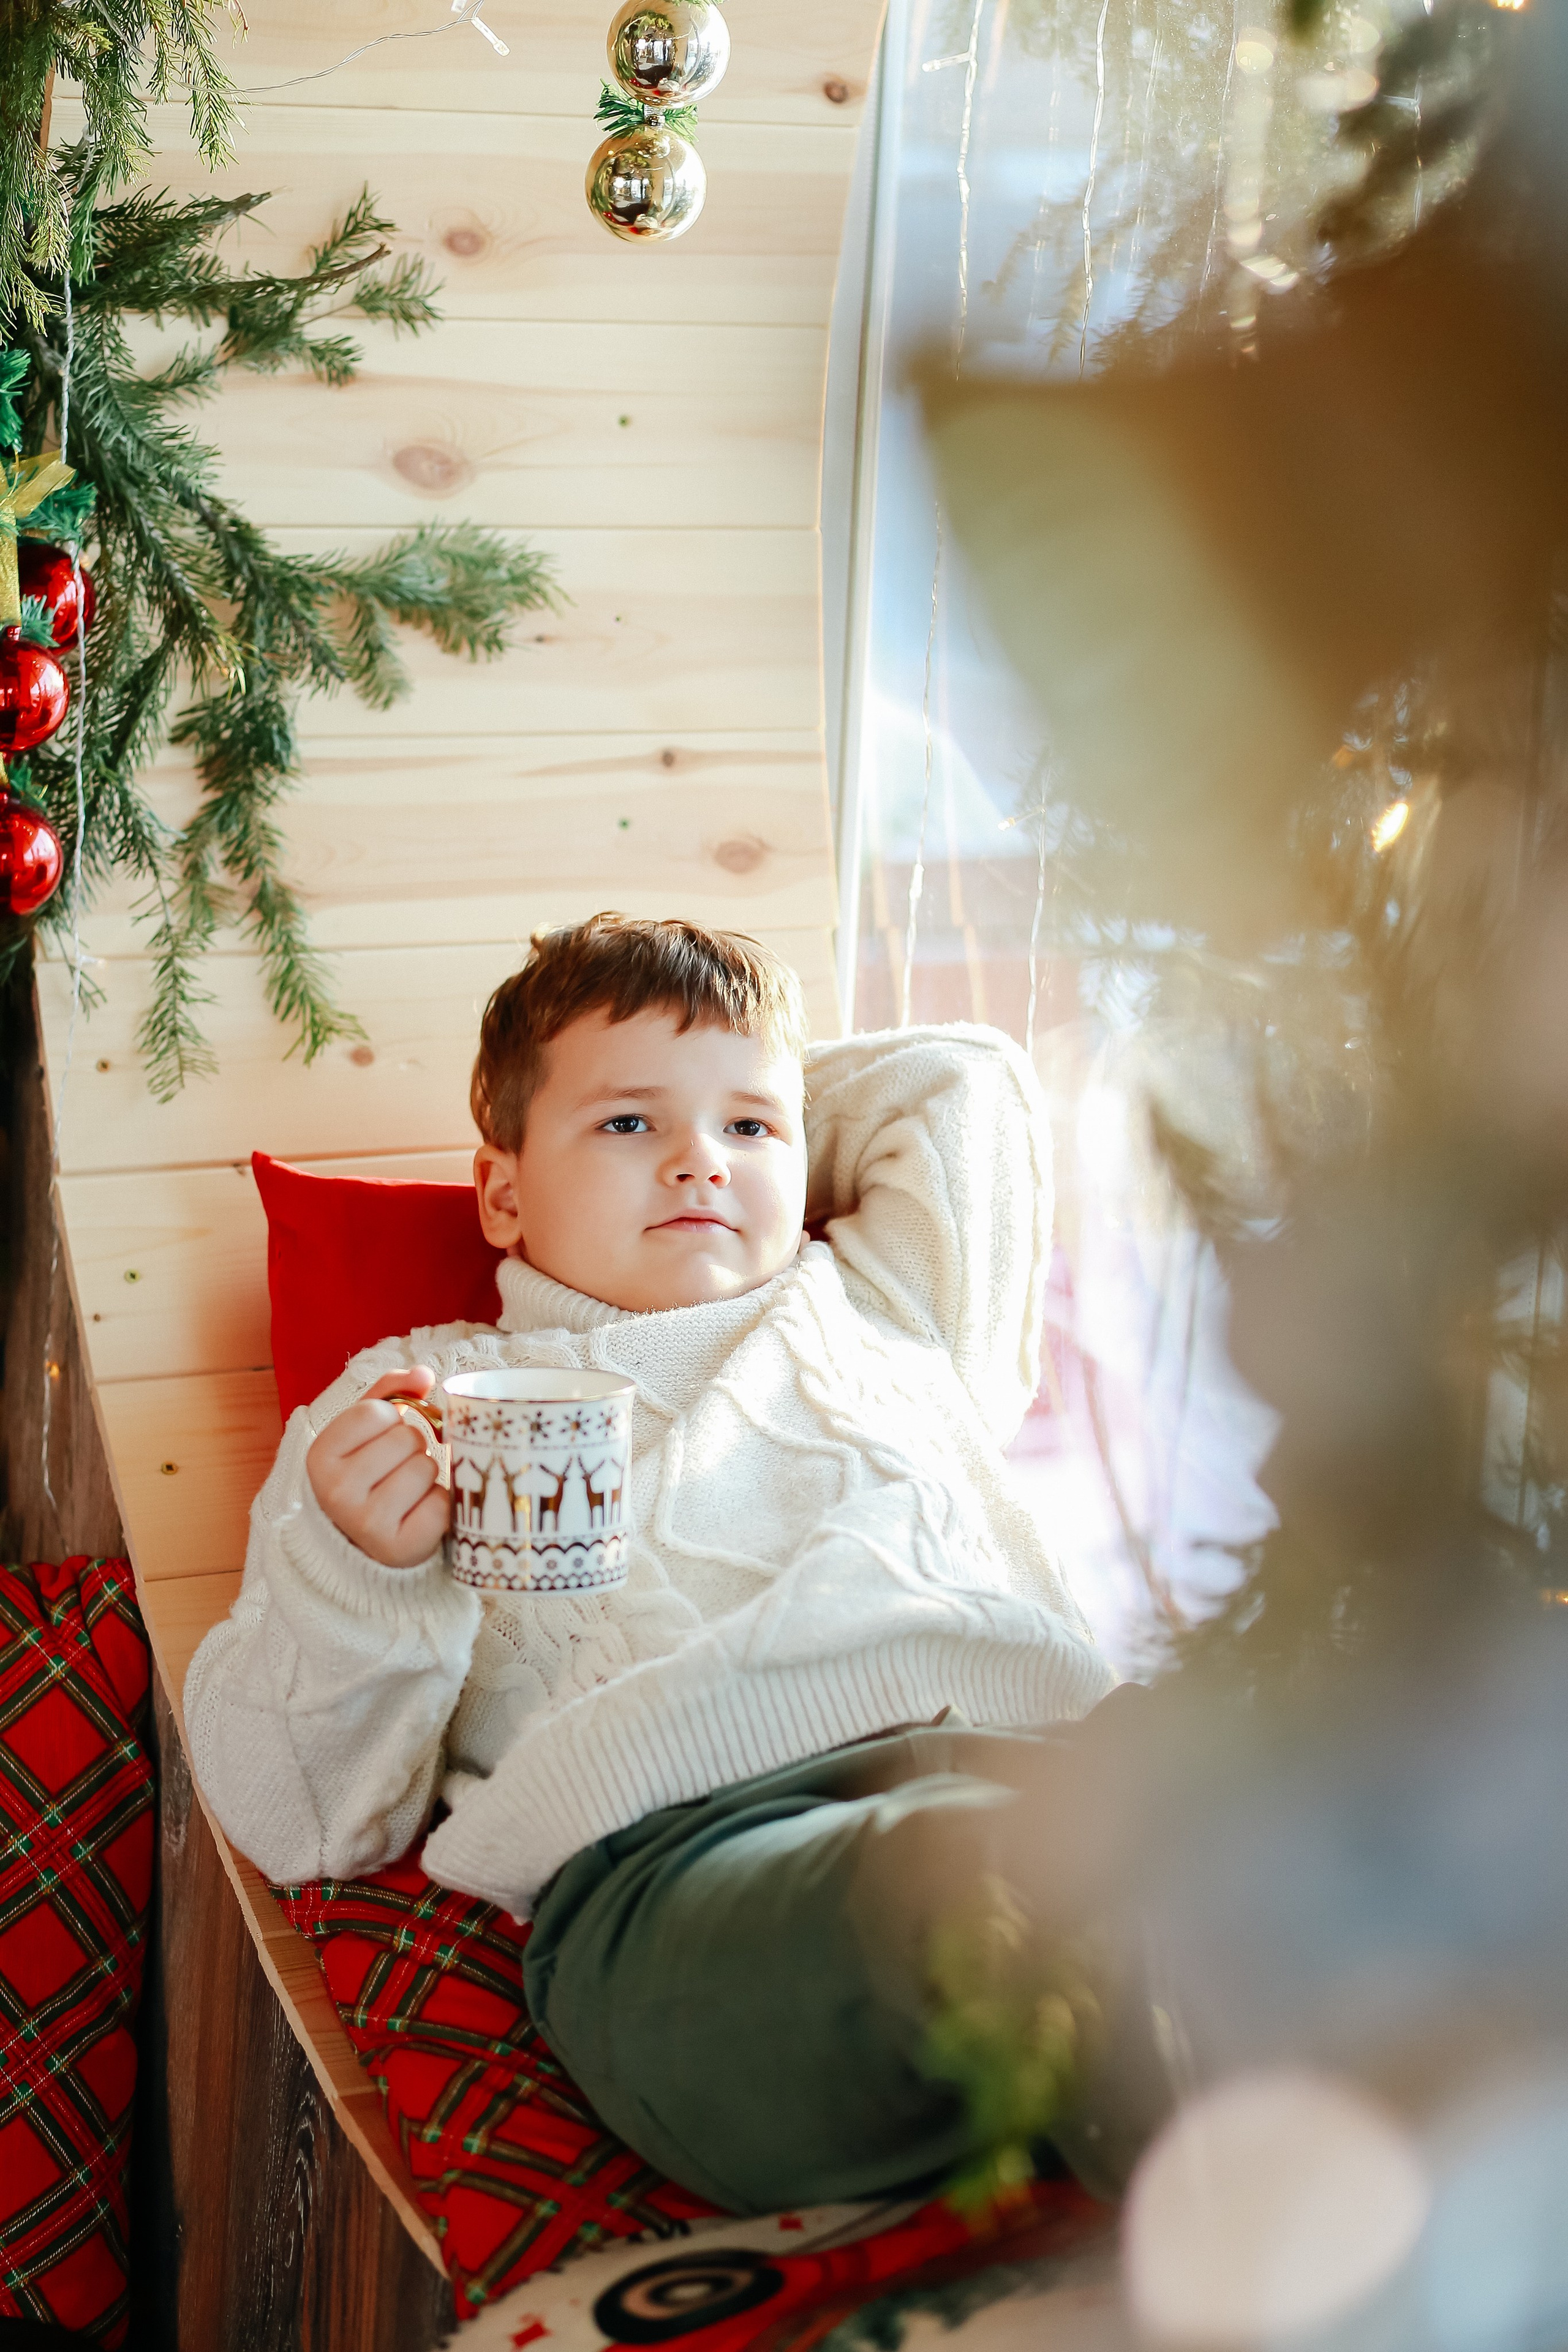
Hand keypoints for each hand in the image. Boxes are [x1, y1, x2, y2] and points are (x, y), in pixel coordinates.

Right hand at [306, 1367, 449, 1568]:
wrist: (363, 1542)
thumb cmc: (368, 1474)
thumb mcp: (365, 1431)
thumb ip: (390, 1392)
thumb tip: (423, 1374)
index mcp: (320, 1456)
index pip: (377, 1411)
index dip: (390, 1420)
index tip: (379, 1440)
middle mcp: (335, 1491)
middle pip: (407, 1438)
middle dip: (411, 1448)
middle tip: (395, 1470)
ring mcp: (365, 1523)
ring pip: (426, 1468)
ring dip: (426, 1476)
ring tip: (406, 1492)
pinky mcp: (397, 1548)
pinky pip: (440, 1505)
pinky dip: (438, 1506)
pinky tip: (417, 1514)